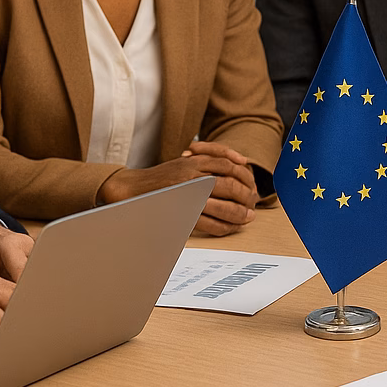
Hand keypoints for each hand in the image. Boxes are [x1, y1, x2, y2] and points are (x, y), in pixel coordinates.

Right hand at [99, 152, 258, 237]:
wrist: (133, 189)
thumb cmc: (162, 177)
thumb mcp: (184, 161)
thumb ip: (207, 158)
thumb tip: (239, 161)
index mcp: (193, 161)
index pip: (226, 163)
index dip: (244, 174)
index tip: (252, 182)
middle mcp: (191, 175)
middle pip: (228, 184)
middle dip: (245, 195)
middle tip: (253, 202)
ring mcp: (186, 195)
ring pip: (221, 204)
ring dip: (238, 212)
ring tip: (248, 217)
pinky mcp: (181, 213)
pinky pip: (208, 222)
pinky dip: (223, 226)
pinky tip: (231, 228)